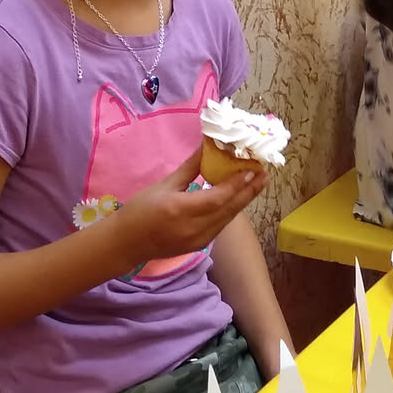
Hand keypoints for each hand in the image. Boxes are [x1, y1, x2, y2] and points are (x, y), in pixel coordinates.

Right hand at [111, 154, 264, 268]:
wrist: (127, 243)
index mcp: (181, 210)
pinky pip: (221, 225)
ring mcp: (199, 240)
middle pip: (230, 209)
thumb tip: (207, 146)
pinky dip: (231, 210)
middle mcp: (194, 228)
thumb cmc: (141, 210)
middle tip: (265, 174)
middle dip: (250, 191)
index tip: (252, 169)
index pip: (218, 198)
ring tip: (257, 183)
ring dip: (243, 200)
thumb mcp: (164, 185)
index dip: (237, 184)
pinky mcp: (200, 245)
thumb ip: (190, 168)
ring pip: (228, 218)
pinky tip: (238, 198)